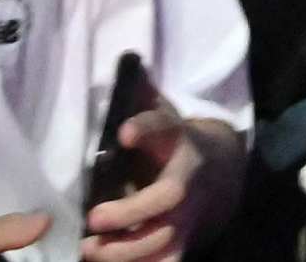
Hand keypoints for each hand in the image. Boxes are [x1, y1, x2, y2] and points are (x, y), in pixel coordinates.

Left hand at [81, 108, 221, 261]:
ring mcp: (187, 216)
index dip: (146, 127)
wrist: (215, 172)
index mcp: (177, 139)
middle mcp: (185, 179)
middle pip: (166, 197)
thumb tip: (126, 62)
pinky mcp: (183, 243)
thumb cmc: (171, 144)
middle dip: (130, 211)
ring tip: (90, 250)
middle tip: (93, 218)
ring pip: (163, 238)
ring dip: (126, 250)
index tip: (125, 131)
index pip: (163, 127)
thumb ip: (141, 98)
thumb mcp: (161, 116)